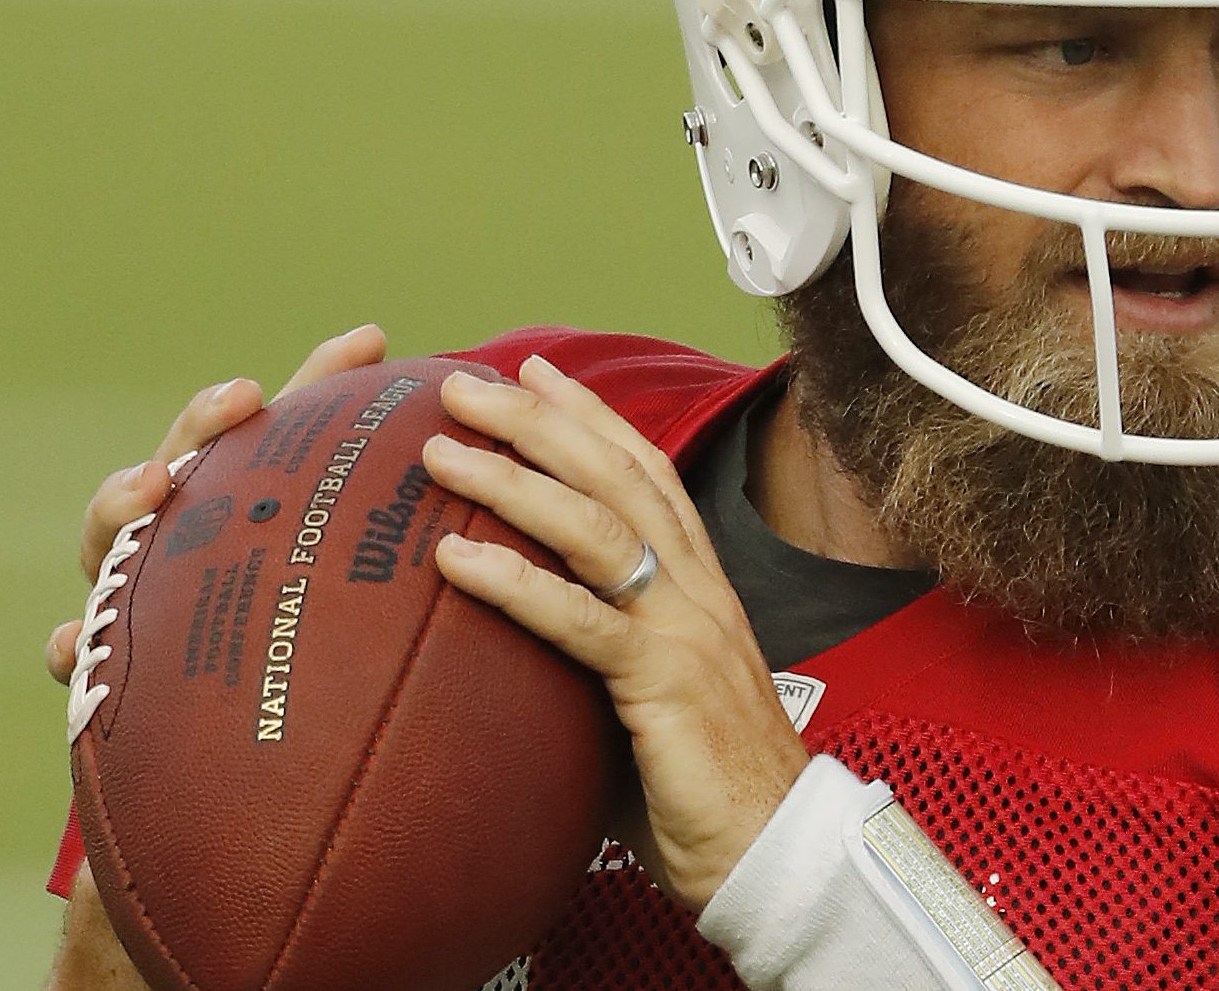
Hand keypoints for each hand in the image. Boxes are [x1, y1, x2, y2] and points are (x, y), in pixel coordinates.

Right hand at [45, 324, 389, 990]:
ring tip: (150, 488)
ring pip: (116, 537)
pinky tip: (70, 642)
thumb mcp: (374, 633)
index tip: (374, 336)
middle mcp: (199, 548)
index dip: (329, 383)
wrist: (245, 813)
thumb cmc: (321, 705)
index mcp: (268, 525)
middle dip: (207, 420)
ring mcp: (143, 602)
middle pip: (195, 462)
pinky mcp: (105, 671)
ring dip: (122, 504)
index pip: (299, 438)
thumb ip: (425, 575)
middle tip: (243, 394)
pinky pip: (79, 654)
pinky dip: (69, 642)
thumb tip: (542, 526)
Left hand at [425, 354, 809, 912]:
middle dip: (539, 420)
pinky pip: (581, 620)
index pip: (647, 473)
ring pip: (597, 526)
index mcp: (700, 585)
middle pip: (617, 476)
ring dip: (514, 479)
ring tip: (443, 451)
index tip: (536, 374)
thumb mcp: (657, 699)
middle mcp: (697, 589)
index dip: (592, 417)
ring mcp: (685, 628)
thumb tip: (525, 658)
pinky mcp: (664, 680)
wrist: (776, 845)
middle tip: (466, 383)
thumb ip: (606, 660)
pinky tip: (455, 560)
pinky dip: (514, 583)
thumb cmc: (709, 785)